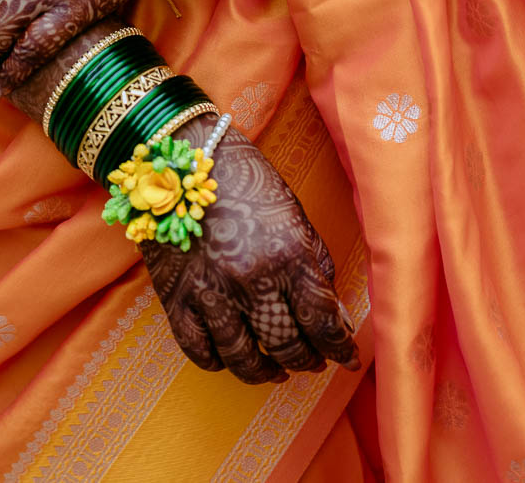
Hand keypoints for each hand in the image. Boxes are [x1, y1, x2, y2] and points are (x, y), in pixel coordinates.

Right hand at [142, 117, 360, 384]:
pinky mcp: (176, 297)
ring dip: (266, 371)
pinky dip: (218, 361)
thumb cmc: (245, 176)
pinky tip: (231, 355)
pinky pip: (200, 350)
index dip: (340, 348)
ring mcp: (211, 292)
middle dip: (307, 359)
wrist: (180, 152)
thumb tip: (335, 314)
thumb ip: (315, 262)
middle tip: (313, 361)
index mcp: (288, 254)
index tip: (348, 358)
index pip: (323, 321)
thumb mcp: (293, 211)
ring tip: (277, 370)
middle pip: (287, 346)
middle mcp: (252, 279)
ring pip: (244, 359)